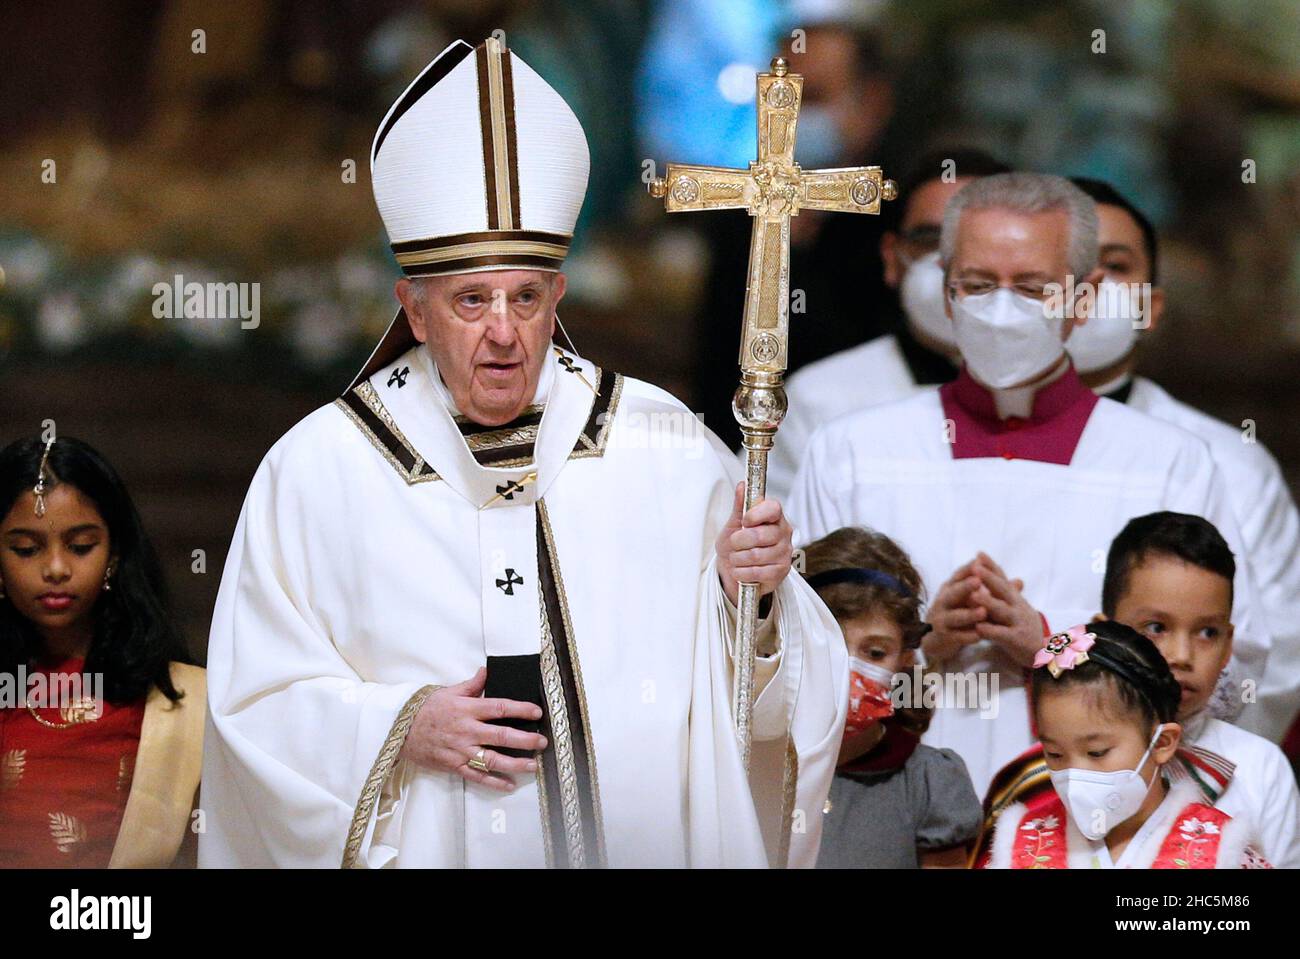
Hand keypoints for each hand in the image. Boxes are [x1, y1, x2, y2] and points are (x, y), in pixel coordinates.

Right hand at [399, 667, 547, 791]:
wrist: (400, 731)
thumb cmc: (425, 710)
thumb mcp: (448, 692)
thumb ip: (471, 684)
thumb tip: (487, 671)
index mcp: (467, 709)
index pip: (500, 707)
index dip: (521, 710)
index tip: (536, 712)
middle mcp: (467, 730)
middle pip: (501, 735)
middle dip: (525, 740)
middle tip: (542, 742)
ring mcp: (461, 750)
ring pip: (492, 759)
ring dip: (515, 763)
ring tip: (533, 765)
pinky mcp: (454, 766)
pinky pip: (477, 775)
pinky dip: (493, 782)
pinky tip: (509, 784)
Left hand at [715, 482, 793, 604]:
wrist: (734, 569)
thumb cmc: (736, 544)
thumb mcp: (734, 523)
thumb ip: (740, 506)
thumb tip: (742, 485)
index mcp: (774, 517)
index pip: (773, 508)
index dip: (755, 514)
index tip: (744, 521)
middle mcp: (784, 533)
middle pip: (759, 535)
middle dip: (738, 541)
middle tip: (734, 543)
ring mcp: (784, 553)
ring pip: (755, 555)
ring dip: (737, 559)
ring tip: (735, 558)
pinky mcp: (781, 572)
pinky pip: (756, 572)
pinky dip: (741, 572)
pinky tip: (740, 570)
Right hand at [923, 560, 986, 661]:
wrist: (937, 640)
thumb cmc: (958, 613)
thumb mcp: (973, 600)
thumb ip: (994, 591)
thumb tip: (1020, 581)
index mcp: (950, 589)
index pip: (957, 576)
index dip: (967, 569)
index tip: (979, 561)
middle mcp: (943, 603)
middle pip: (952, 593)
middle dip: (965, 587)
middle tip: (978, 581)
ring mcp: (941, 620)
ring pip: (954, 616)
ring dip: (968, 614)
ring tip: (983, 611)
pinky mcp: (944, 637)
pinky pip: (956, 636)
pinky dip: (967, 636)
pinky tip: (979, 636)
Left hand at [970, 552, 1043, 666]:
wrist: (1044, 651)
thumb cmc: (1021, 625)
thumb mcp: (1013, 606)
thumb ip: (1000, 592)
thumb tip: (987, 570)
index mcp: (1014, 597)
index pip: (1002, 578)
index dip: (991, 566)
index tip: (978, 554)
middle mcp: (1017, 606)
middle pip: (1002, 589)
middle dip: (989, 578)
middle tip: (975, 567)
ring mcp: (1018, 622)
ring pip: (1002, 610)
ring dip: (988, 602)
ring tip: (973, 594)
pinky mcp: (1017, 639)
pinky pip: (1002, 634)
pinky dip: (990, 630)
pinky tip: (978, 627)